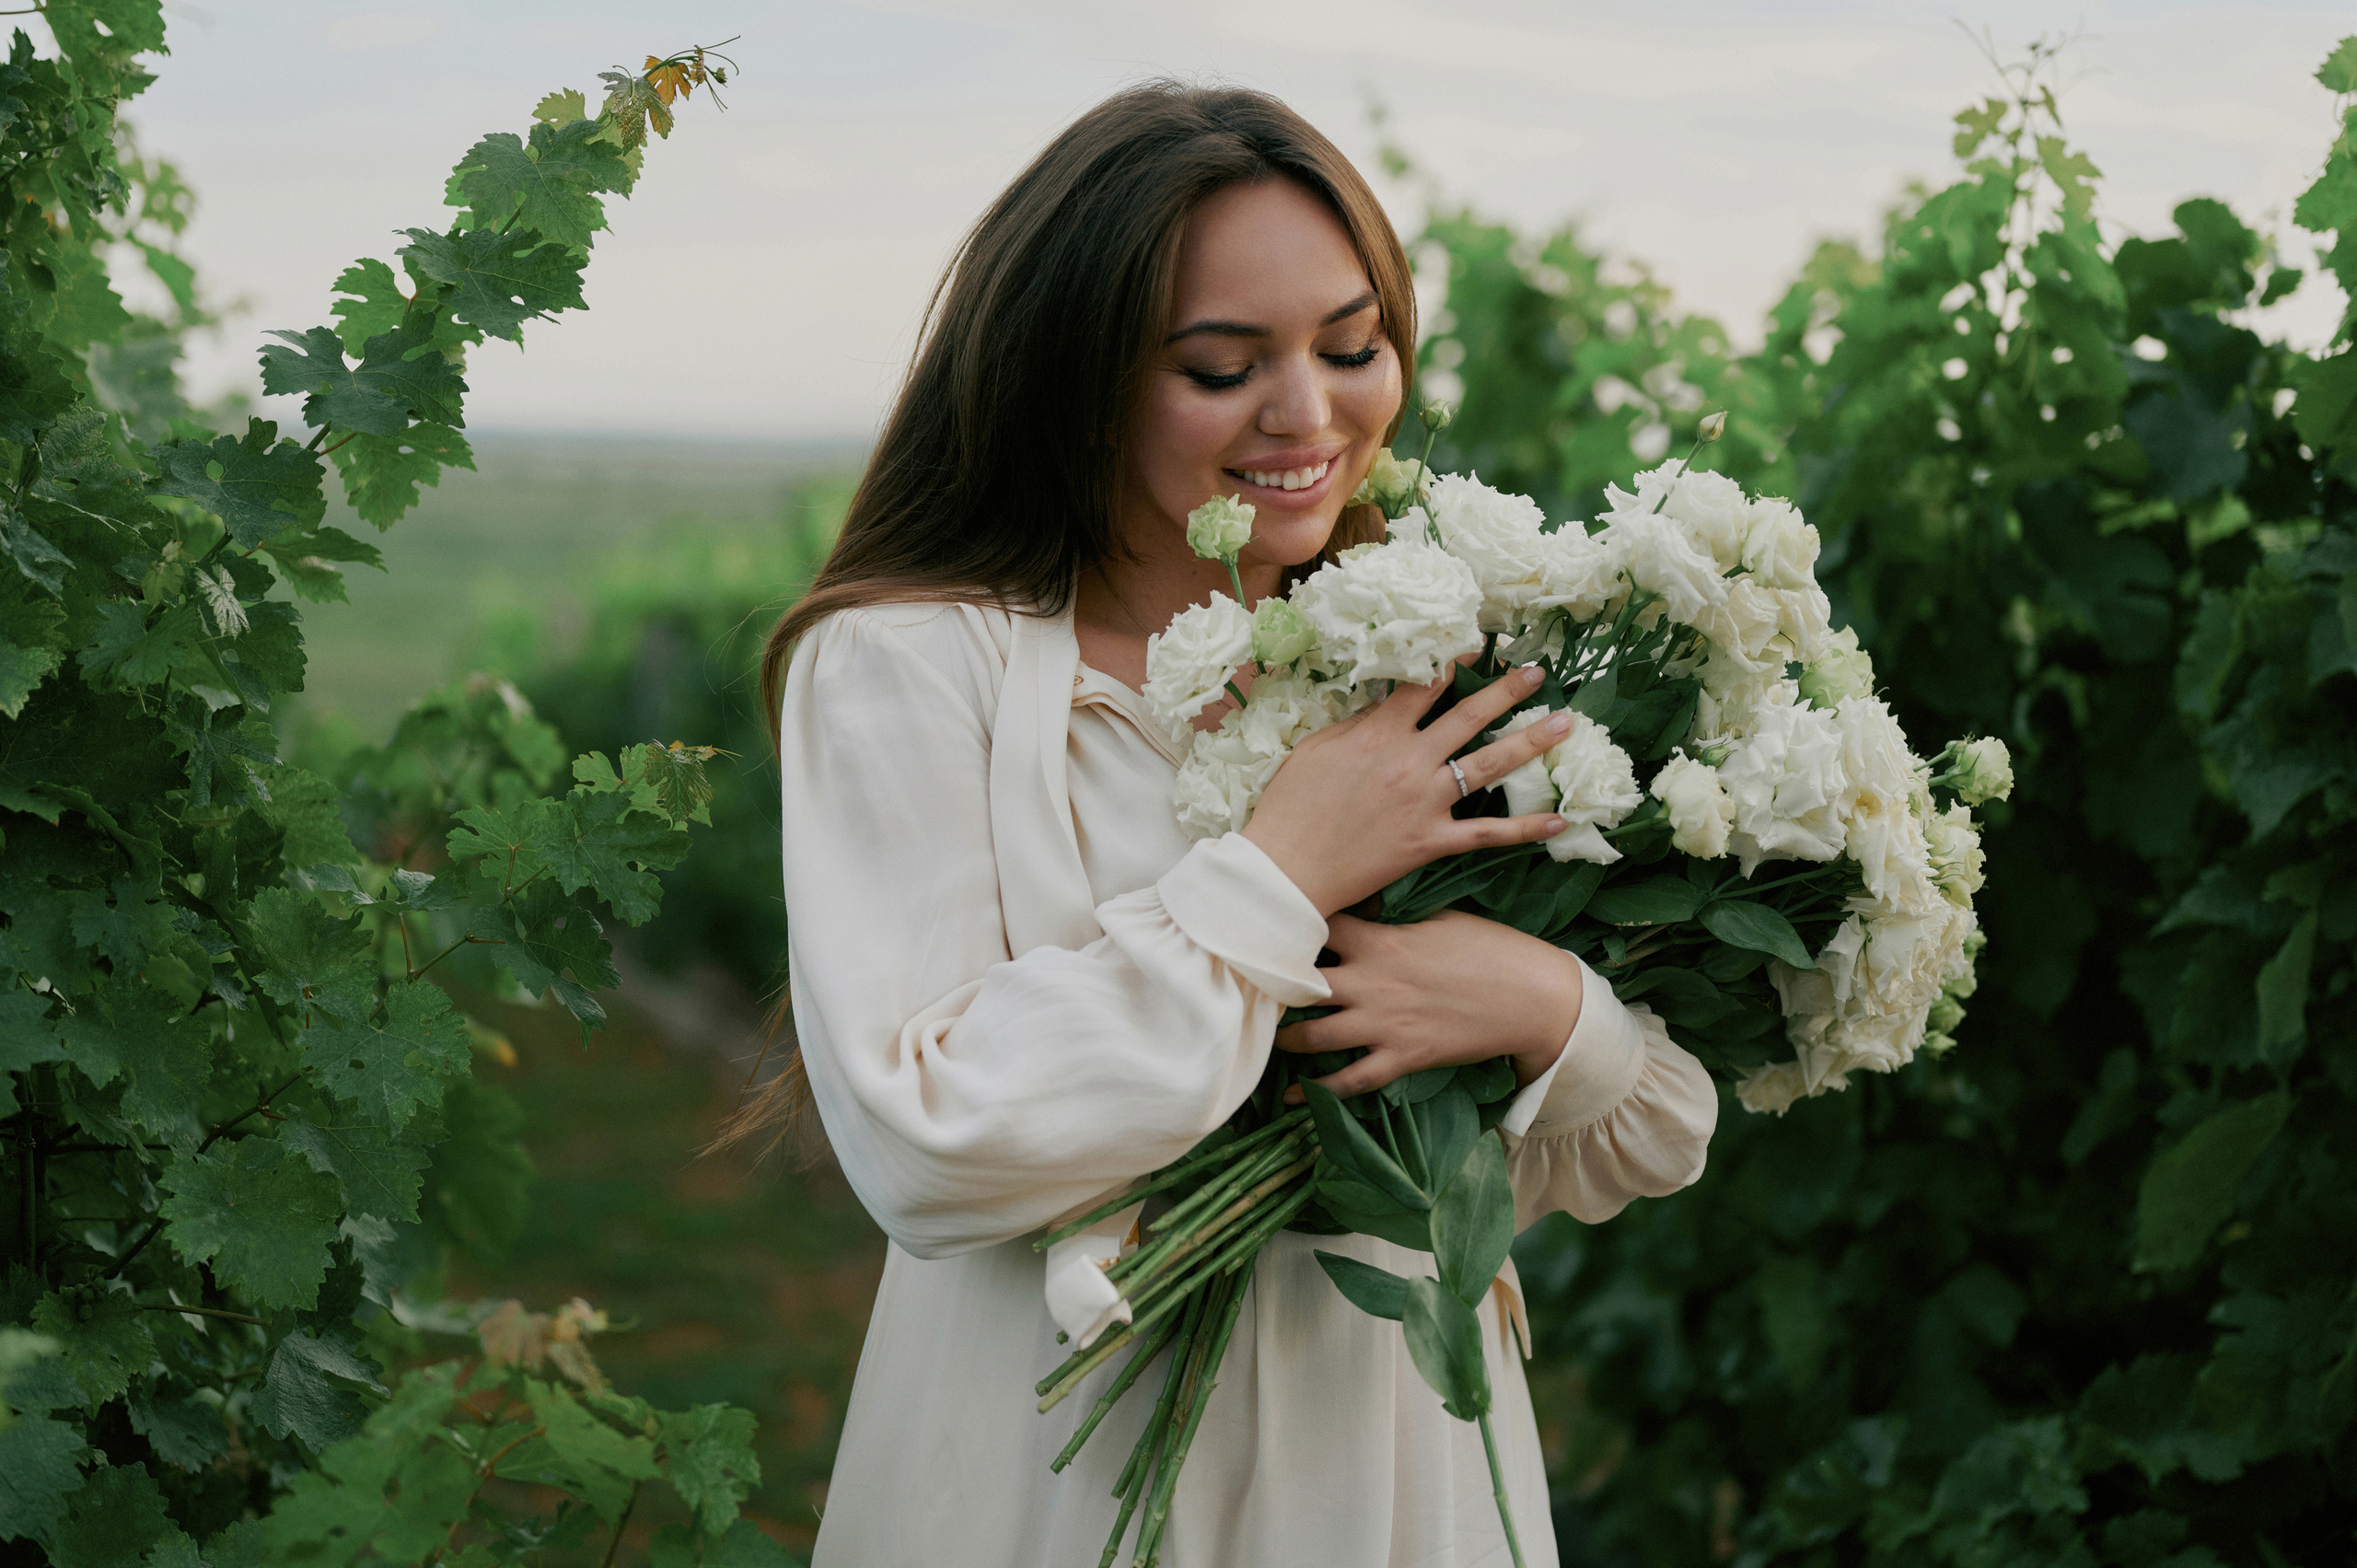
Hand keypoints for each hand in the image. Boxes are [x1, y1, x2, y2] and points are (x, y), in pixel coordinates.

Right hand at [1241, 662, 1572, 916]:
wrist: (1286, 869)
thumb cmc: (1289, 807)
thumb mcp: (1316, 749)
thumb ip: (1357, 725)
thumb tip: (1388, 706)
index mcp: (1378, 735)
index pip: (1424, 686)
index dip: (1453, 660)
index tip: (1480, 644)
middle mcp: (1410, 762)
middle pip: (1468, 717)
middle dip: (1508, 691)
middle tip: (1539, 673)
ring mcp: (1425, 803)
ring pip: (1488, 766)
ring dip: (1531, 742)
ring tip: (1566, 724)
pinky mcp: (1430, 842)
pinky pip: (1486, 834)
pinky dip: (1523, 829)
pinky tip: (1559, 821)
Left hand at [1273, 910, 1581, 1101]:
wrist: (1531, 997)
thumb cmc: (1488, 948)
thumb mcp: (1437, 918)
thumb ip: (1392, 922)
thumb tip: (1363, 914)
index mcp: (1381, 941)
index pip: (1317, 928)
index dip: (1291, 929)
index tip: (1271, 931)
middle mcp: (1372, 983)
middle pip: (1301, 986)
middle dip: (1275, 988)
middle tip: (1255, 989)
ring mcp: (1384, 1025)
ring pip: (1314, 1036)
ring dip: (1288, 1039)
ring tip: (1270, 1037)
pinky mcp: (1402, 1059)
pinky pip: (1350, 1081)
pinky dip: (1318, 1091)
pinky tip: (1294, 1095)